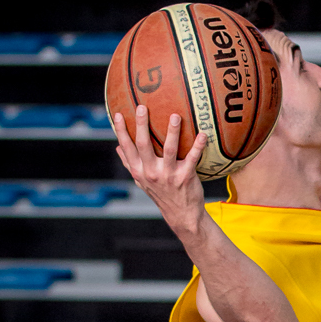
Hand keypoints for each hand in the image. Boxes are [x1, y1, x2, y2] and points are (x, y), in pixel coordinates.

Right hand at [112, 105, 206, 238]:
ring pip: (169, 150)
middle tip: (142, 106)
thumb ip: (130, 164)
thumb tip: (117, 147)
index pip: (127, 148)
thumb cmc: (161, 194)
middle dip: (142, 125)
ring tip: (175, 116)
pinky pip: (193, 158)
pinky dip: (198, 146)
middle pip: (144, 145)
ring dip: (172, 132)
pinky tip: (203, 134)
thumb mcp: (142, 181)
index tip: (117, 114)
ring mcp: (168, 175)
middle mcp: (151, 172)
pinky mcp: (185, 177)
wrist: (181, 214)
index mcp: (139, 171)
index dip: (121, 131)